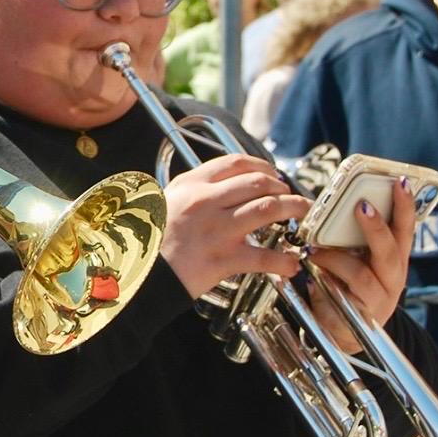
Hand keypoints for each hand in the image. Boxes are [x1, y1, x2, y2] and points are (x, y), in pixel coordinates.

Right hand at [160, 155, 309, 298]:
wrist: (134, 273)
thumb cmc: (145, 240)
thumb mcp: (163, 203)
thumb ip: (191, 193)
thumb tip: (217, 189)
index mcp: (190, 185)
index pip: (234, 163)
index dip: (261, 166)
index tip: (271, 174)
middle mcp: (205, 201)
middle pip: (257, 183)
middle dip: (282, 186)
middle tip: (291, 194)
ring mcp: (216, 229)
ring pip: (268, 209)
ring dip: (293, 208)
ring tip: (303, 212)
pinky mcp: (222, 259)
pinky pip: (262, 257)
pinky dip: (282, 261)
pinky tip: (291, 263)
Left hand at [306, 176, 415, 351]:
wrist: (347, 330)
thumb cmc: (351, 285)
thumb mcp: (357, 258)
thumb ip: (352, 237)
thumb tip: (335, 204)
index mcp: (395, 257)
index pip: (405, 228)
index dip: (405, 206)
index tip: (402, 182)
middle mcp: (393, 277)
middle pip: (390, 251)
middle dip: (376, 227)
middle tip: (362, 206)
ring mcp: (379, 298)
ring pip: (362, 274)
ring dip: (335, 258)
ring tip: (314, 250)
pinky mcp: (359, 314)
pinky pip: (341, 295)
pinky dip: (324, 282)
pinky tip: (313, 276)